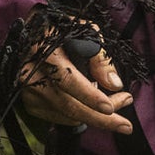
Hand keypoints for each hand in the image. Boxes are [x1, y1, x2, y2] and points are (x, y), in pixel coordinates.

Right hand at [16, 34, 132, 132]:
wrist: (29, 32)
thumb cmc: (60, 29)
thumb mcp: (83, 30)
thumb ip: (99, 56)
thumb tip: (114, 84)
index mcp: (45, 52)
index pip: (68, 80)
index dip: (90, 96)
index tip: (111, 108)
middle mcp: (32, 75)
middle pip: (69, 106)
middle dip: (101, 119)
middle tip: (126, 125)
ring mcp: (28, 91)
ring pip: (67, 115)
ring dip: (95, 116)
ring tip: (116, 103)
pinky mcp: (29, 103)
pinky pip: (60, 117)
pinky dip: (79, 116)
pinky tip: (92, 105)